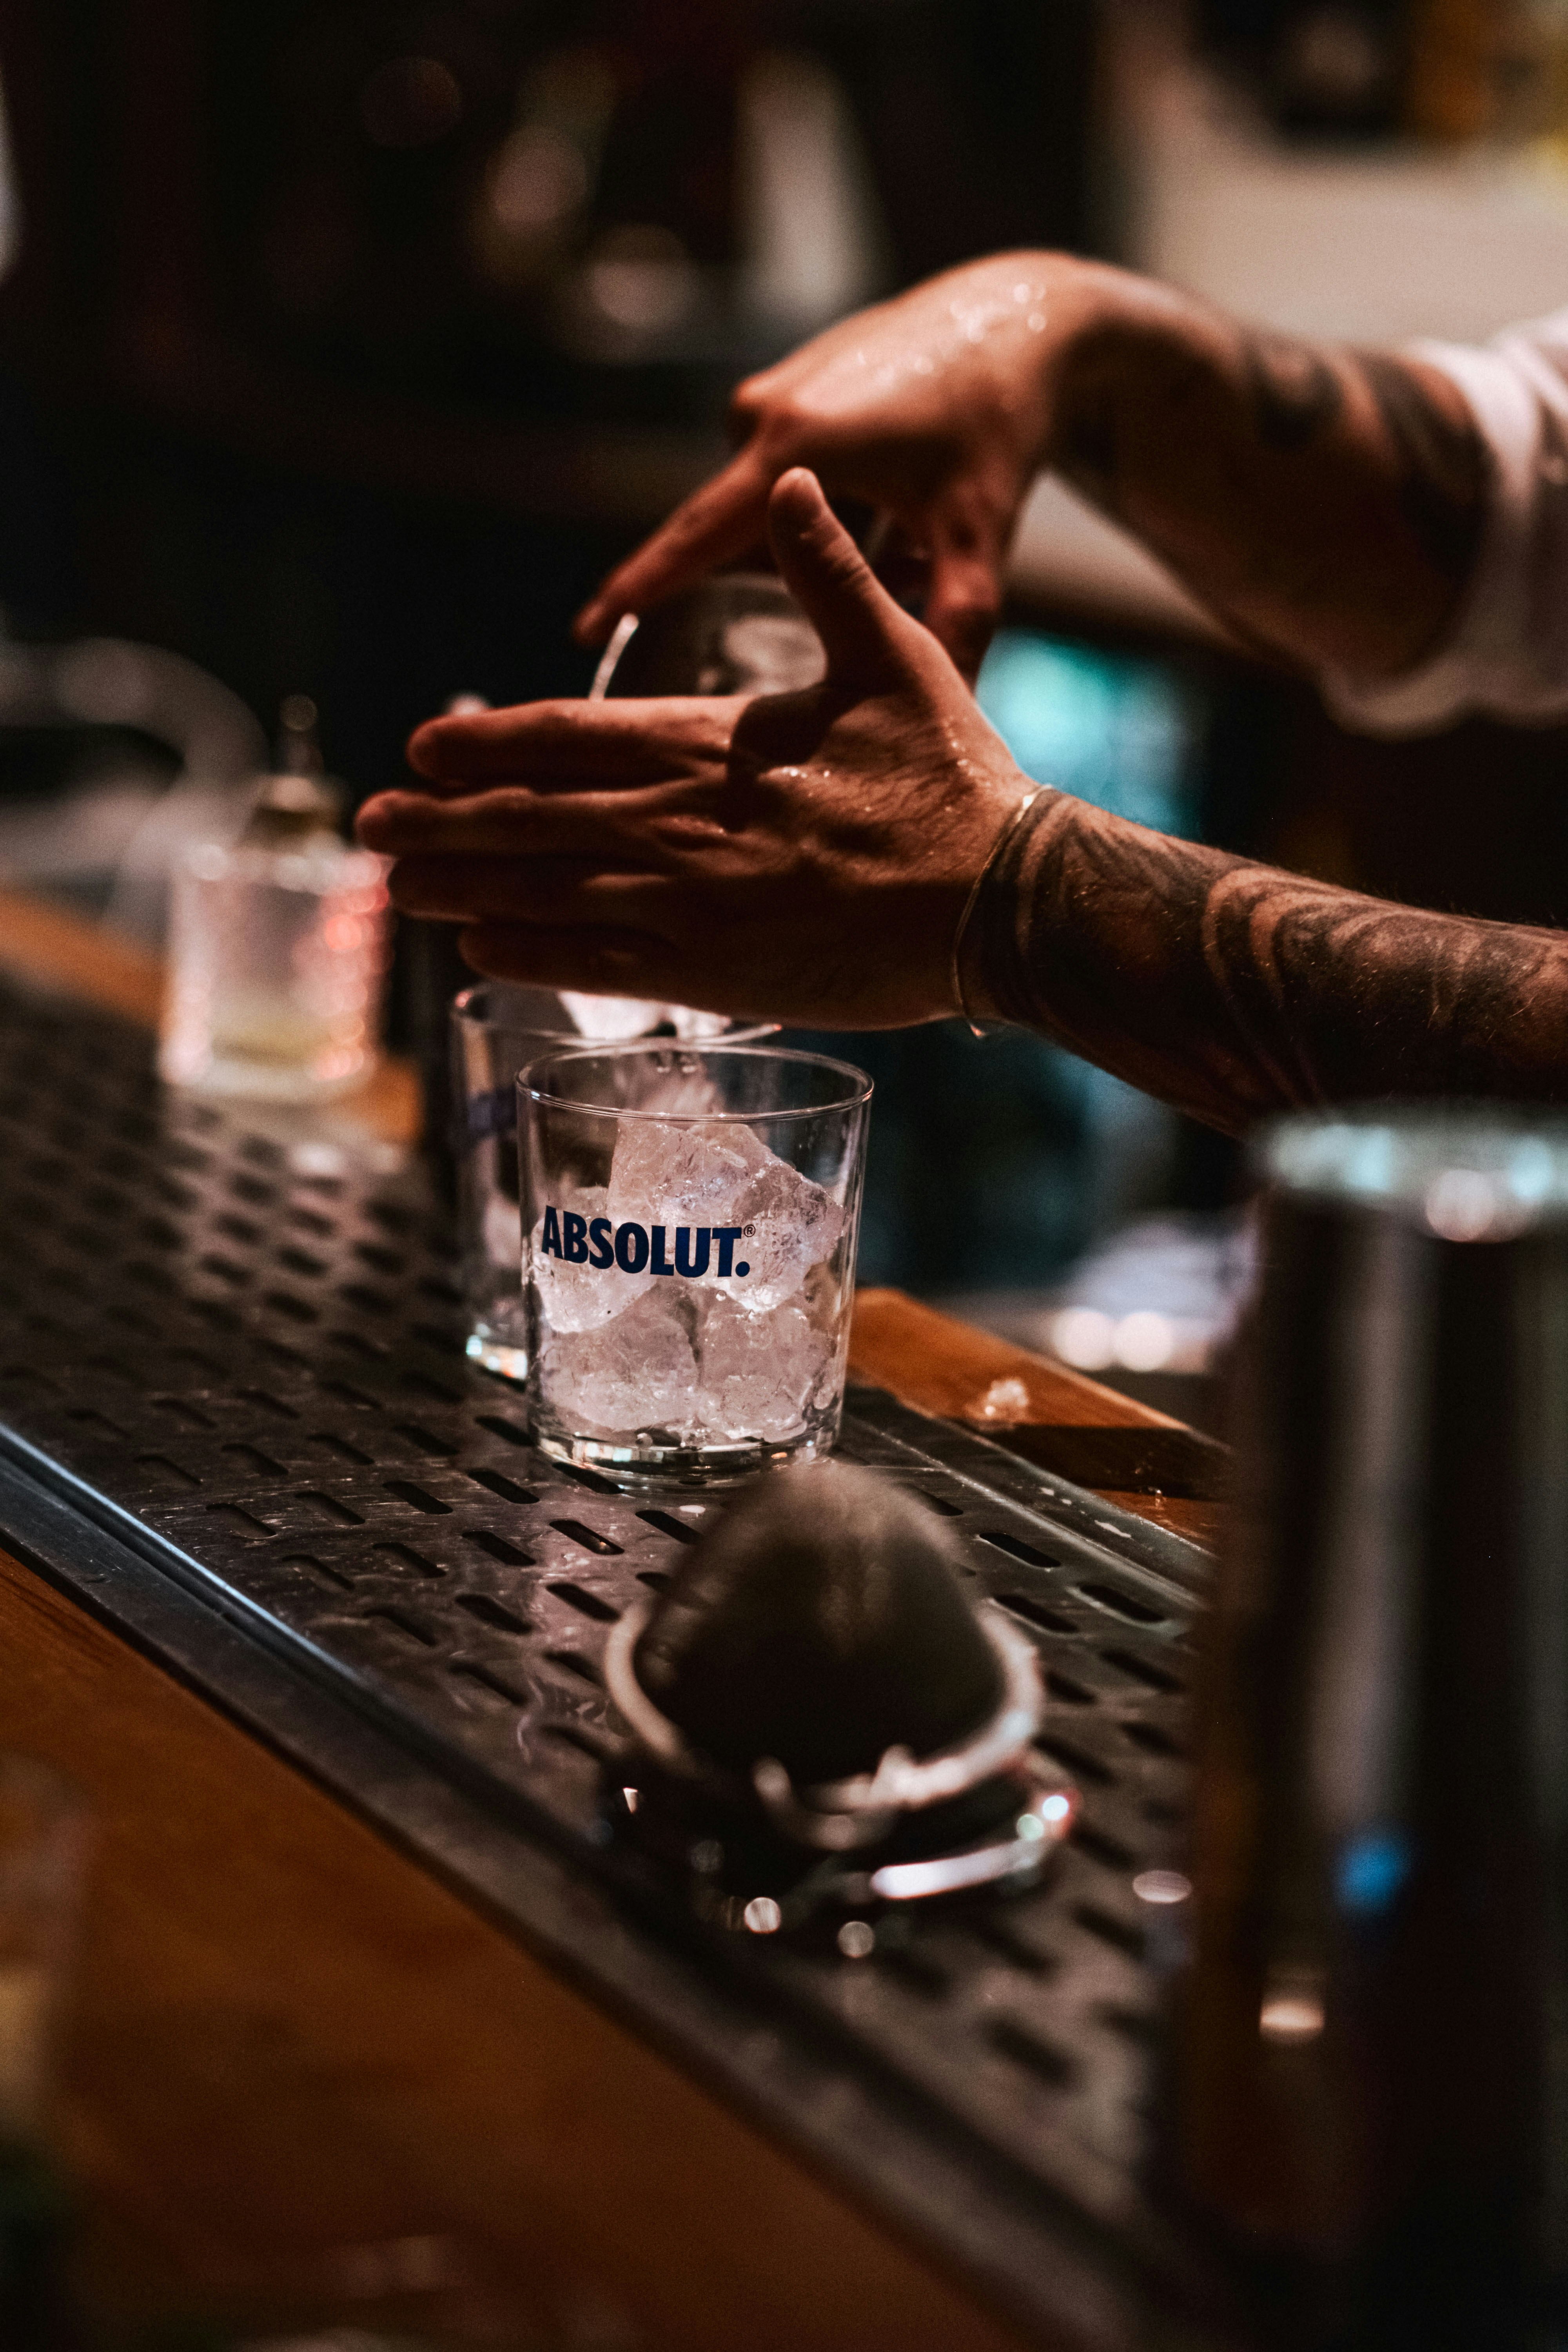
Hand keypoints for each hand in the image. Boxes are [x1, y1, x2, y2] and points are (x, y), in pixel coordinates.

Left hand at [358, 469, 1032, 1027]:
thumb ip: (829, 573)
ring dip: (464, 887)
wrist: (998, 893)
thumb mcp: (893, 653)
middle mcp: (681, 820)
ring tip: (398, 887)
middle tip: (371, 825)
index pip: (566, 738)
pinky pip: (595, 960)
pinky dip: (529, 952)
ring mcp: (690, 900)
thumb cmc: (950, 777)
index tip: (422, 748)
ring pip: (545, 890)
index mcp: (712, 743)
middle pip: (530, 818)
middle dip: (440, 822)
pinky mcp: (714, 969)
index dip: (485, 745)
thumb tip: (796, 486)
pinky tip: (479, 950)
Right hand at [573, 253, 1120, 680]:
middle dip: (744, 592)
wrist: (1022, 318)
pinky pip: (782, 477)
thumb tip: (950, 717)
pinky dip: (818, 515)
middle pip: (728, 533)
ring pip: (764, 510)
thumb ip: (957, 629)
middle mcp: (764, 412)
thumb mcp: (980, 537)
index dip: (637, 590)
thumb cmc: (1000, 423)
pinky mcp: (789, 386)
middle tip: (765, 647)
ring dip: (803, 553)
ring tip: (879, 565)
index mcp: (795, 447)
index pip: (694, 537)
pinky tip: (886, 518)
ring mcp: (773, 394)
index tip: (585, 633)